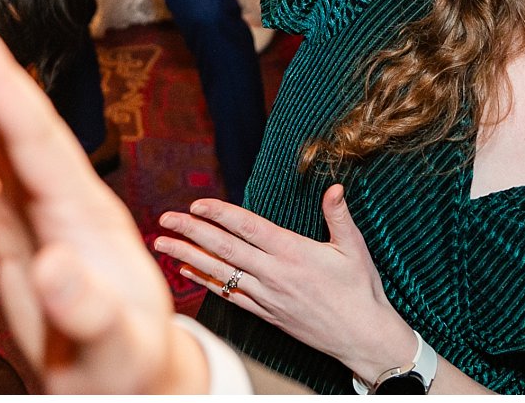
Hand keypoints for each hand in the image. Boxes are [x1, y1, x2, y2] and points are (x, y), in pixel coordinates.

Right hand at [0, 0, 206, 394]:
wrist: (134, 388)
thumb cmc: (131, 371)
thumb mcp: (113, 347)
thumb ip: (84, 306)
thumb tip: (50, 265)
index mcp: (81, 207)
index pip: (28, 123)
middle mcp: (56, 191)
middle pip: (4, 103)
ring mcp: (32, 206)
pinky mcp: (10, 231)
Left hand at [157, 186, 414, 385]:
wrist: (361, 337)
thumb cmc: (360, 290)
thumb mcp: (354, 248)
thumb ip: (339, 216)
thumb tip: (334, 187)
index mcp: (293, 252)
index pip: (247, 227)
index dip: (220, 214)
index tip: (196, 205)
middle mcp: (274, 274)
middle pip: (224, 248)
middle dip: (191, 232)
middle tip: (165, 219)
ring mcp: (267, 296)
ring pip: (220, 272)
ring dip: (188, 257)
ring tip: (162, 245)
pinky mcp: (266, 313)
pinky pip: (229, 296)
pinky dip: (206, 282)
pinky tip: (188, 273)